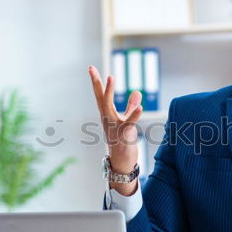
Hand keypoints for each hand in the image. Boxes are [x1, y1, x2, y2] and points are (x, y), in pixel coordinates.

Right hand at [88, 65, 142, 194]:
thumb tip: (137, 92)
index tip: (91, 68)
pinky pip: (128, 123)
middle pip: (100, 98)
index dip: (97, 82)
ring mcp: (113, 127)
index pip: (101, 96)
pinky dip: (134, 115)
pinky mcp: (123, 135)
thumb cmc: (123, 142)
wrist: (121, 164)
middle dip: (96, 83)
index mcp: (107, 115)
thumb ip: (131, 107)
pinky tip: (140, 106)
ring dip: (110, 92)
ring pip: (109, 108)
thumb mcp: (128, 121)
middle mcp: (107, 120)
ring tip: (111, 77)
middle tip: (91, 68)